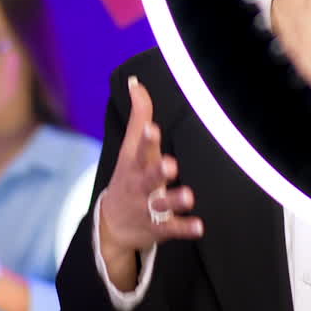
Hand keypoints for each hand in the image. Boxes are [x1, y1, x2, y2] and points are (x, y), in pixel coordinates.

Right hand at [98, 77, 203, 266]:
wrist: (111, 225)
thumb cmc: (128, 176)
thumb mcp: (129, 147)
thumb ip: (139, 115)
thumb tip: (135, 82)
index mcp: (134, 164)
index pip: (139, 149)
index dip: (146, 139)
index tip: (153, 128)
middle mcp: (140, 185)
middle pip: (148, 177)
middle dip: (158, 171)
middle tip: (171, 165)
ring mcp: (148, 208)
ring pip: (161, 204)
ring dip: (174, 200)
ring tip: (189, 196)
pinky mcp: (158, 227)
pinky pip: (172, 228)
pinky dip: (185, 227)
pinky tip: (199, 226)